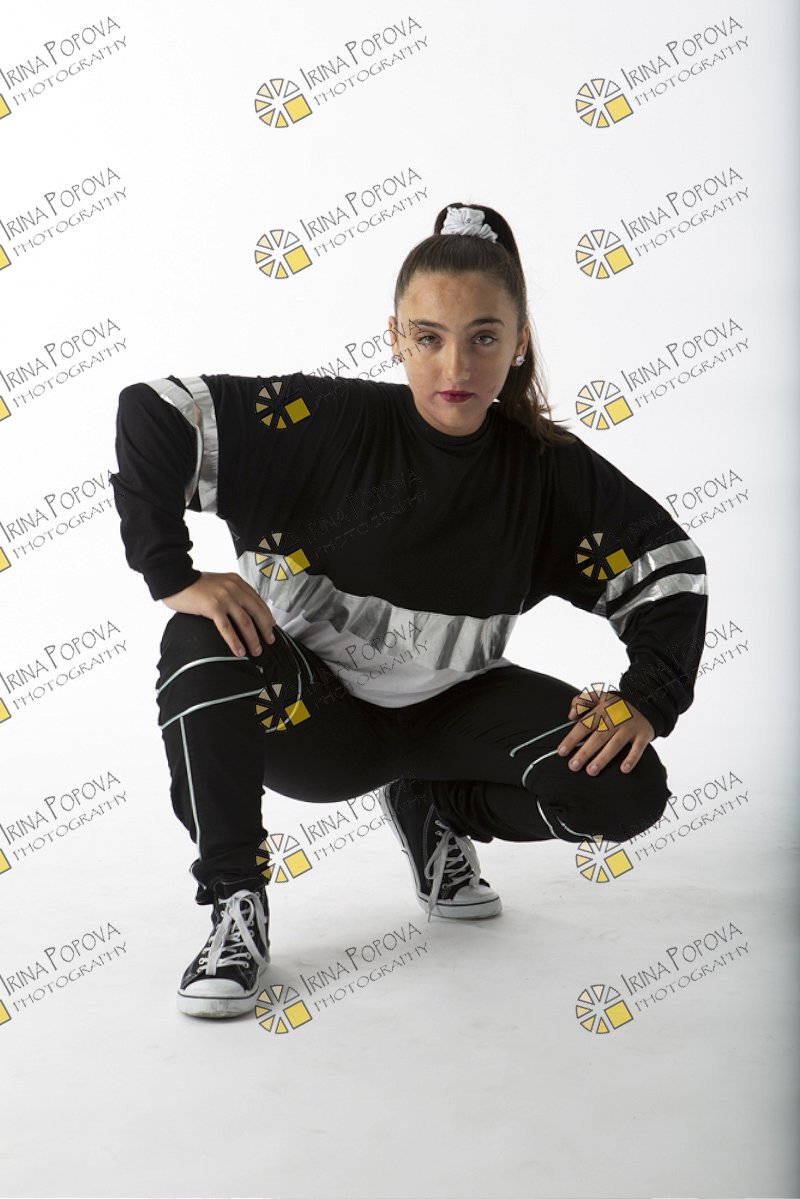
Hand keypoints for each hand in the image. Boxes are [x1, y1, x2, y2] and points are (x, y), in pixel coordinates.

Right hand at [162, 572, 276, 657]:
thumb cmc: (194, 585)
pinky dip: (235, 642)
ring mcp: (224, 597)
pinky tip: (239, 651)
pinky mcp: (212, 607)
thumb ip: (231, 592)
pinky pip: (227, 628)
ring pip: (245, 622)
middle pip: (256, 612)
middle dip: (265, 629)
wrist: (174, 579)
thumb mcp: (219, 583)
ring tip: (255, 651)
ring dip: (252, 639)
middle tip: (269, 642)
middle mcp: (234, 588)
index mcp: (237, 582)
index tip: (271, 628)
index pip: (258, 601)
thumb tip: (242, 610)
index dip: (267, 616)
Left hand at [556, 687, 654, 775]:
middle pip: (598, 737)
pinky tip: (624, 769)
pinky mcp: (643, 735)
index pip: (584, 725)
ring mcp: (630, 727)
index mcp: (602, 709)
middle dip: (585, 752)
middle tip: (573, 766)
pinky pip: (638, 748)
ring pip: (615, 744)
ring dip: (603, 758)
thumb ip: (582, 701)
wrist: (647, 702)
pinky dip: (632, 759)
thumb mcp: (599, 696)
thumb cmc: (616, 705)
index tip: (562, 751)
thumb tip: (570, 715)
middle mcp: (616, 718)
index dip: (572, 738)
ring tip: (591, 771)